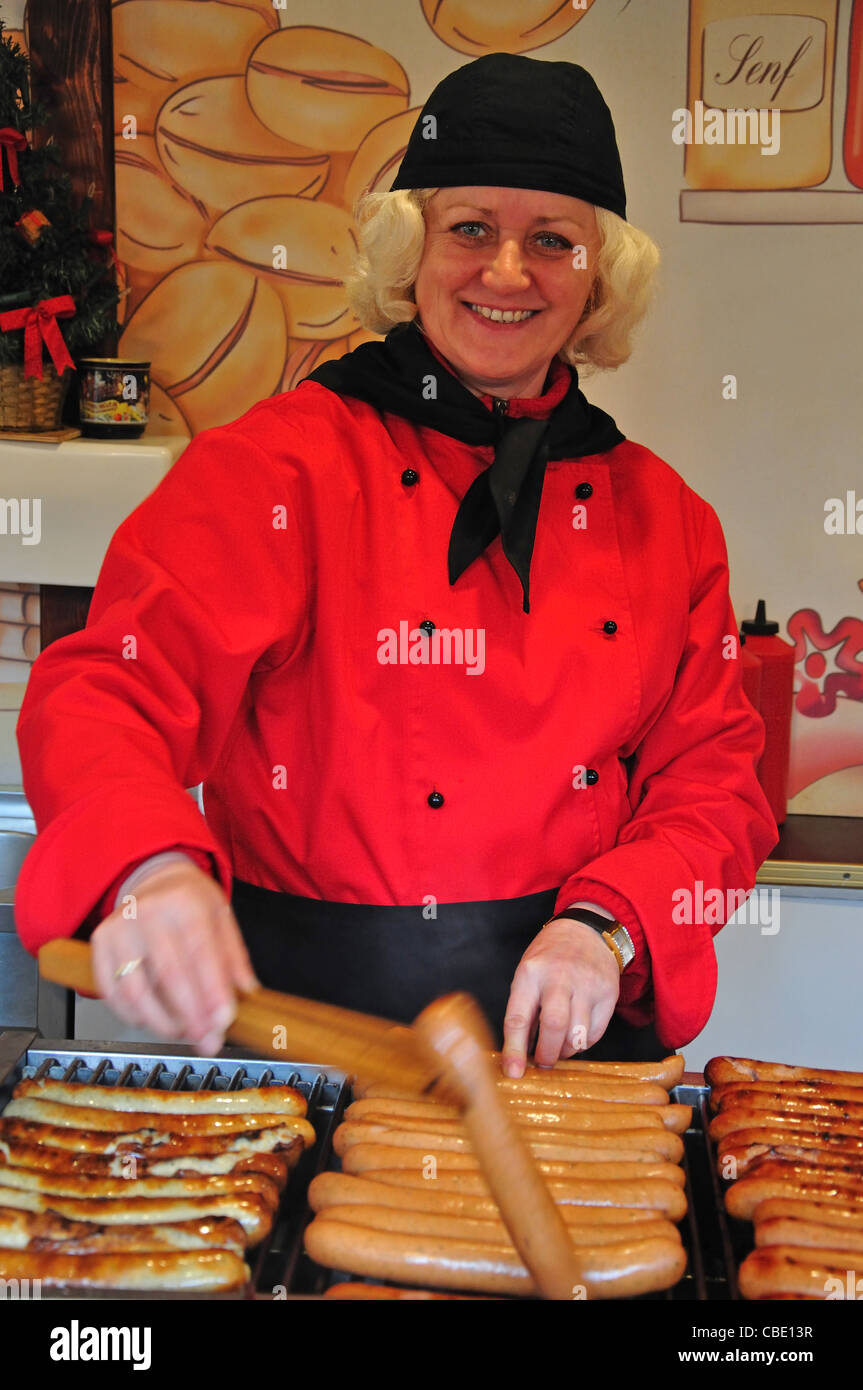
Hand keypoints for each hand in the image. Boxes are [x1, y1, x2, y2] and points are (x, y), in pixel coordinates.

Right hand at [91, 860, 258, 1055]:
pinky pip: (112, 993)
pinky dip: (133, 1015)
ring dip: (162, 1022)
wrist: (153, 881)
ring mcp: (119, 929)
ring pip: (136, 990)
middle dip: (191, 1016)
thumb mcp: (221, 915)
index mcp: (185, 902)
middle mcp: (148, 913)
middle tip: (207, 1039)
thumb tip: (246, 995)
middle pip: (169, 975)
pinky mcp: (99, 946)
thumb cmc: (189, 901)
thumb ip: (234, 957)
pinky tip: (153, 1021)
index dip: (212, 992)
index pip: (201, 953)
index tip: (223, 1021)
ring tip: (183, 1032)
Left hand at [501, 917, 619, 1078]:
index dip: (514, 1049)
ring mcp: (588, 984)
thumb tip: (517, 1056)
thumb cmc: (549, 958)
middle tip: (542, 1062)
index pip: (518, 1017)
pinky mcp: (609, 993)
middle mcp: (560, 976)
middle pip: (554, 1025)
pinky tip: (575, 1035)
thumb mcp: (527, 974)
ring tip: (558, 1048)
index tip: (513, 1073)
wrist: (586, 931)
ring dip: (566, 1051)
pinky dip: (583, 1043)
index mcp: (530, 972)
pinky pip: (596, 1033)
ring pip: (578, 1034)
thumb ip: (523, 1011)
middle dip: (547, 1053)